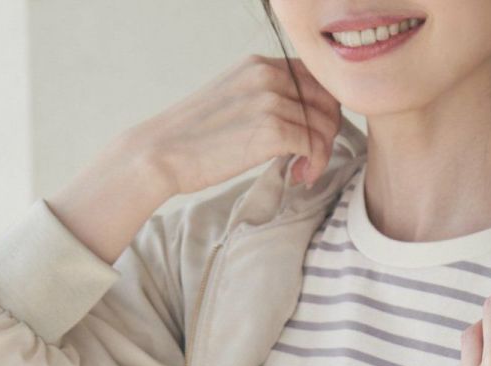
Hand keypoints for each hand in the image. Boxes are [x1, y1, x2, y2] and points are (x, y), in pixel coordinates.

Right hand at [131, 54, 342, 198]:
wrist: (162, 152)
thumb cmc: (194, 137)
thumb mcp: (233, 99)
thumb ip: (266, 98)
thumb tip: (300, 116)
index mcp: (259, 64)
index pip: (316, 79)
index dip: (323, 110)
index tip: (311, 136)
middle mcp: (268, 75)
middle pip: (328, 100)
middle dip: (327, 133)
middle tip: (311, 158)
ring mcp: (271, 101)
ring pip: (325, 125)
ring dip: (320, 154)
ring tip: (301, 171)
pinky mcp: (271, 130)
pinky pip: (314, 145)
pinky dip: (313, 165)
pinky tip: (297, 176)